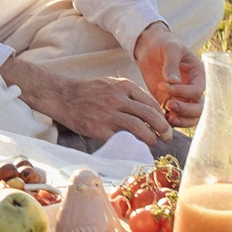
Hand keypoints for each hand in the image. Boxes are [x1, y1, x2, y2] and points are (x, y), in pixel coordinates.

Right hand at [0, 53, 170, 143]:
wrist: (63, 96)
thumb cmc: (89, 91)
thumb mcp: (111, 83)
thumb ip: (130, 94)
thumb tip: (151, 110)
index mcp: (123, 86)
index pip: (152, 103)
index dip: (162, 116)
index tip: (165, 125)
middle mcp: (118, 98)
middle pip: (150, 115)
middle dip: (163, 129)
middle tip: (168, 137)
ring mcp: (108, 113)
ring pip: (140, 128)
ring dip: (151, 138)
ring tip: (152, 142)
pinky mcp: (99, 128)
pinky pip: (122, 138)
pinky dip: (132, 144)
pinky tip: (135, 147)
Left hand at [131, 22, 204, 126]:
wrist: (150, 47)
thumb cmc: (163, 43)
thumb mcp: (169, 47)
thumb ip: (171, 63)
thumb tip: (173, 81)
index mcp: (198, 74)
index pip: (197, 90)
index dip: (184, 92)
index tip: (166, 86)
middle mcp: (193, 88)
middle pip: (199, 108)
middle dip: (186, 111)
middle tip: (169, 106)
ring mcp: (182, 98)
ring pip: (191, 117)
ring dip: (181, 121)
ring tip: (167, 118)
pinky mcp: (170, 102)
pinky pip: (176, 117)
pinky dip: (170, 121)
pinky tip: (160, 119)